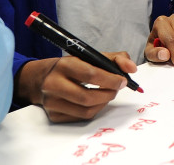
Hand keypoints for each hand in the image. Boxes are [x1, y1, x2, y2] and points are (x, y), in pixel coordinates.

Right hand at [16, 52, 136, 122]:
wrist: (41, 78)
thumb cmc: (73, 65)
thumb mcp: (92, 56)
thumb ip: (116, 58)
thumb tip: (132, 69)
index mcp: (64, 65)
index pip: (91, 75)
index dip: (111, 79)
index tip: (123, 80)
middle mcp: (53, 84)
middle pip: (87, 97)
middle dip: (108, 94)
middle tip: (117, 88)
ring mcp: (51, 102)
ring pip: (85, 110)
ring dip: (103, 103)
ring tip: (108, 94)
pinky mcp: (53, 115)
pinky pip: (80, 118)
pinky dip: (94, 110)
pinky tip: (97, 101)